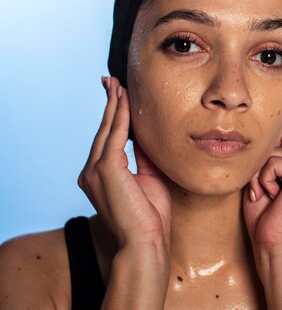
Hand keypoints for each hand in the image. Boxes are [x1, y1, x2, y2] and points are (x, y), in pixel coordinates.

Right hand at [78, 76, 170, 248]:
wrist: (146, 241)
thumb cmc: (150, 216)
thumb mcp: (148, 178)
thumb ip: (144, 156)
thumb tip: (148, 134)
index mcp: (100, 176)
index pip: (107, 139)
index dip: (113, 116)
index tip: (118, 97)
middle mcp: (91, 172)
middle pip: (103, 129)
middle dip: (109, 104)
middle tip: (112, 81)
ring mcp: (95, 171)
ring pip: (107, 128)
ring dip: (114, 104)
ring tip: (118, 84)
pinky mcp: (106, 169)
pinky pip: (115, 134)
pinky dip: (121, 114)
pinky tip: (125, 99)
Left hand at [243, 113, 281, 252]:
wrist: (269, 243)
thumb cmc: (261, 211)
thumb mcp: (257, 172)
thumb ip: (264, 148)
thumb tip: (259, 118)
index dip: (266, 137)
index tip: (260, 167)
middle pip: (280, 127)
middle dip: (260, 153)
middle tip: (259, 180)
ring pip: (271, 148)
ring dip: (257, 171)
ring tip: (263, 191)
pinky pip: (274, 162)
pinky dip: (263, 179)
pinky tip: (270, 196)